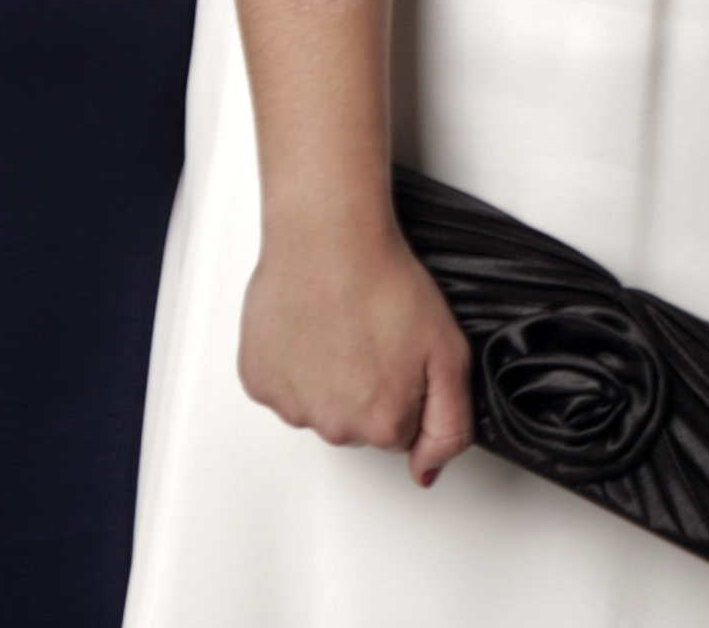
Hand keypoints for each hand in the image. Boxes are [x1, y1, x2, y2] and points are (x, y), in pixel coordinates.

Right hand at [239, 218, 475, 484]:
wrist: (329, 236)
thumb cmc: (385, 281)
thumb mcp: (450, 353)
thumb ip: (450, 425)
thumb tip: (427, 471)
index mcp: (382, 425)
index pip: (401, 431)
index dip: (405, 388)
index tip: (398, 353)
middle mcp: (334, 426)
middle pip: (357, 424)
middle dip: (366, 386)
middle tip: (369, 334)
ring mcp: (291, 405)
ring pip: (318, 406)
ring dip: (327, 376)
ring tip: (337, 325)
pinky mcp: (259, 380)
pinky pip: (282, 386)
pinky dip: (292, 363)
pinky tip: (308, 328)